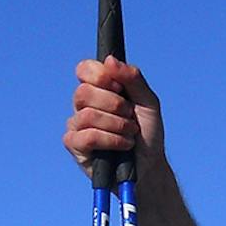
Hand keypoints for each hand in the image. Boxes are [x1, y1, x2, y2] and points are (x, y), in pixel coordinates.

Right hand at [63, 57, 164, 180]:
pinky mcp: (75, 146)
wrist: (150, 166)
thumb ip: (133, 78)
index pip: (84, 69)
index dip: (99, 74)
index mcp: (99, 89)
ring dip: (117, 125)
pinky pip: (87, 136)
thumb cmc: (148, 133)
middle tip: (130, 115)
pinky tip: (123, 146)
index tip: (118, 87)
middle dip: (114, 104)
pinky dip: (111, 140)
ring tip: (130, 133)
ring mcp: (77, 125)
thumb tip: (109, 60)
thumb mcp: (148, 102)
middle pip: (84, 91)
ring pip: (87, 115)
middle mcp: (84, 105)